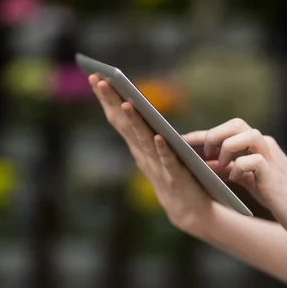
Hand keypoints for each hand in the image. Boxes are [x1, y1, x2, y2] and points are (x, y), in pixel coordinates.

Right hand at [88, 74, 214, 235]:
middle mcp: (144, 156)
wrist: (190, 212)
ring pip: (144, 141)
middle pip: (125, 126)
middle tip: (100, 79)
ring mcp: (158, 168)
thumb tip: (130, 105)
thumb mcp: (156, 152)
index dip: (107, 98)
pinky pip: (169, 162)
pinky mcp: (177, 179)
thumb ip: (145, 133)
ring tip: (125, 103)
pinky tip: (159, 137)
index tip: (96, 76)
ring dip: (134, 123)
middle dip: (112, 102)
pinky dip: (163, 150)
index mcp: (139, 148)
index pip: (119, 119)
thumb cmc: (174, 178)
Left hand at [183, 119, 286, 238]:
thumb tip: (205, 163)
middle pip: (236, 124)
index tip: (182, 141)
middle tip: (204, 155)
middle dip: (214, 136)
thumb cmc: (278, 197)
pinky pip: (252, 160)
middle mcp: (266, 146)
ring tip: (220, 165)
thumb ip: (231, 168)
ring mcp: (271, 158)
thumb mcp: (249, 180)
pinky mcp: (274, 174)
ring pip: (246, 134)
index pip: (228, 130)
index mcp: (259, 146)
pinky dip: (239, 167)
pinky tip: (236, 178)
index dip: (203, 134)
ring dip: (227, 148)